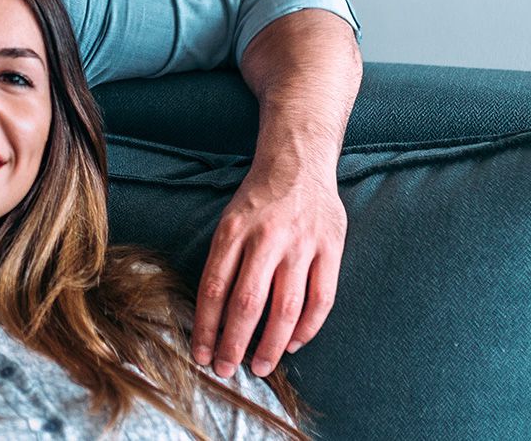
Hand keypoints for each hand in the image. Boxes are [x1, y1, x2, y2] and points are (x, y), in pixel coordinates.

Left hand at [191, 167, 345, 377]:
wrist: (299, 161)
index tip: (200, 354)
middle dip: (234, 344)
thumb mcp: (229, 220)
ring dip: (271, 345)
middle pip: (247, 303)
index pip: (214, 288)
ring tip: (261, 367)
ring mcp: (302, 243)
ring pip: (286, 307)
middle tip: (226, 369)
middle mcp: (267, 237)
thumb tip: (214, 317)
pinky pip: (321, 299)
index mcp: (234, 230)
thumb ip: (225, 262)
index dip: (206, 327)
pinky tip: (293, 343)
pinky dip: (307, 328)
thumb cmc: (258, 200)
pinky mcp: (331, 247)